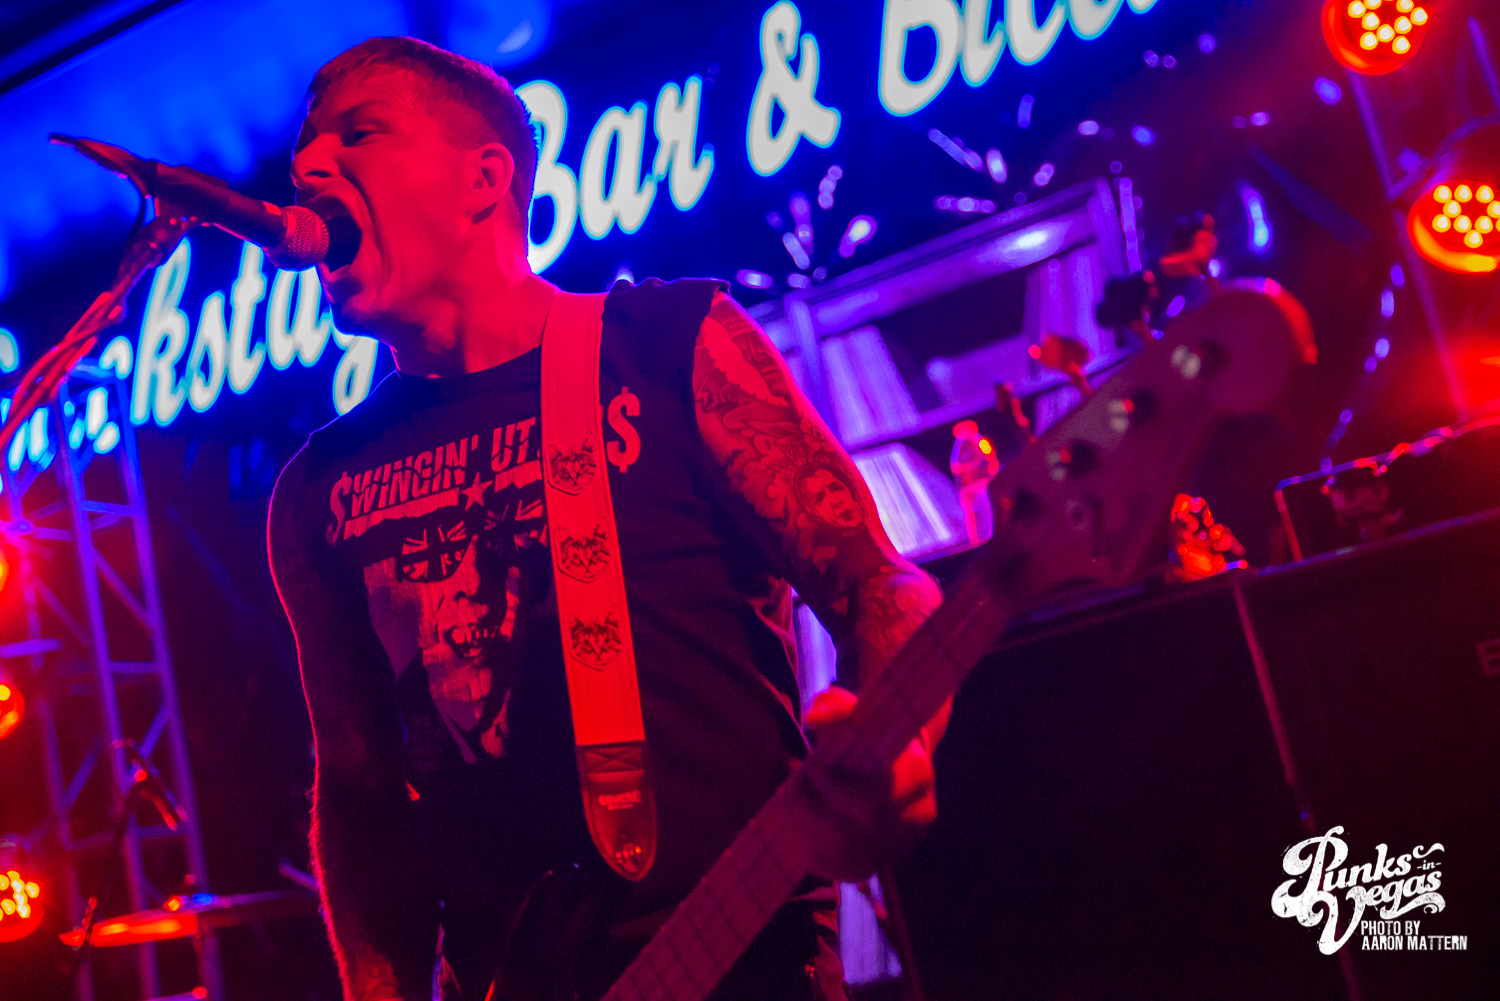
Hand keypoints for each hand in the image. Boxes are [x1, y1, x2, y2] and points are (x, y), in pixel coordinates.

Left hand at [797, 685, 936, 882]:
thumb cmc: (870, 733)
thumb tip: (814, 719)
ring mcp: (901, 846)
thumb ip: (834, 707)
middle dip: (810, 812)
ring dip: (806, 831)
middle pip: (852, 833)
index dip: (829, 788)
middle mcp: (917, 818)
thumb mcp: (855, 712)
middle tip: (792, 790)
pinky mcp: (883, 863)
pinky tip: (806, 828)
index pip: (869, 800)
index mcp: (918, 777)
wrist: (896, 764)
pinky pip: (840, 870)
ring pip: (843, 855)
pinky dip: (814, 851)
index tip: (810, 767)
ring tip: (793, 807)